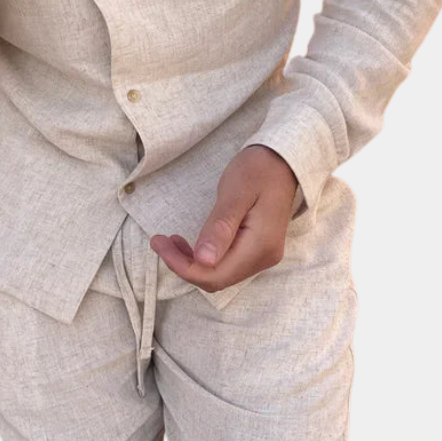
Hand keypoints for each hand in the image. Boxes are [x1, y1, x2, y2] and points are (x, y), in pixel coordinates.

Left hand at [149, 145, 298, 292]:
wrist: (282, 161)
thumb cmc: (258, 170)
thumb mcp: (235, 193)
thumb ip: (220, 227)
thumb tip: (203, 260)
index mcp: (260, 245)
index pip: (215, 274)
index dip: (183, 266)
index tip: (159, 244)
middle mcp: (263, 258)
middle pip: (216, 279)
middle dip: (183, 265)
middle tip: (160, 241)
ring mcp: (262, 256)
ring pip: (220, 274)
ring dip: (192, 263)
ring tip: (170, 241)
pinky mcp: (257, 250)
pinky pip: (226, 265)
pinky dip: (204, 259)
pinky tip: (190, 244)